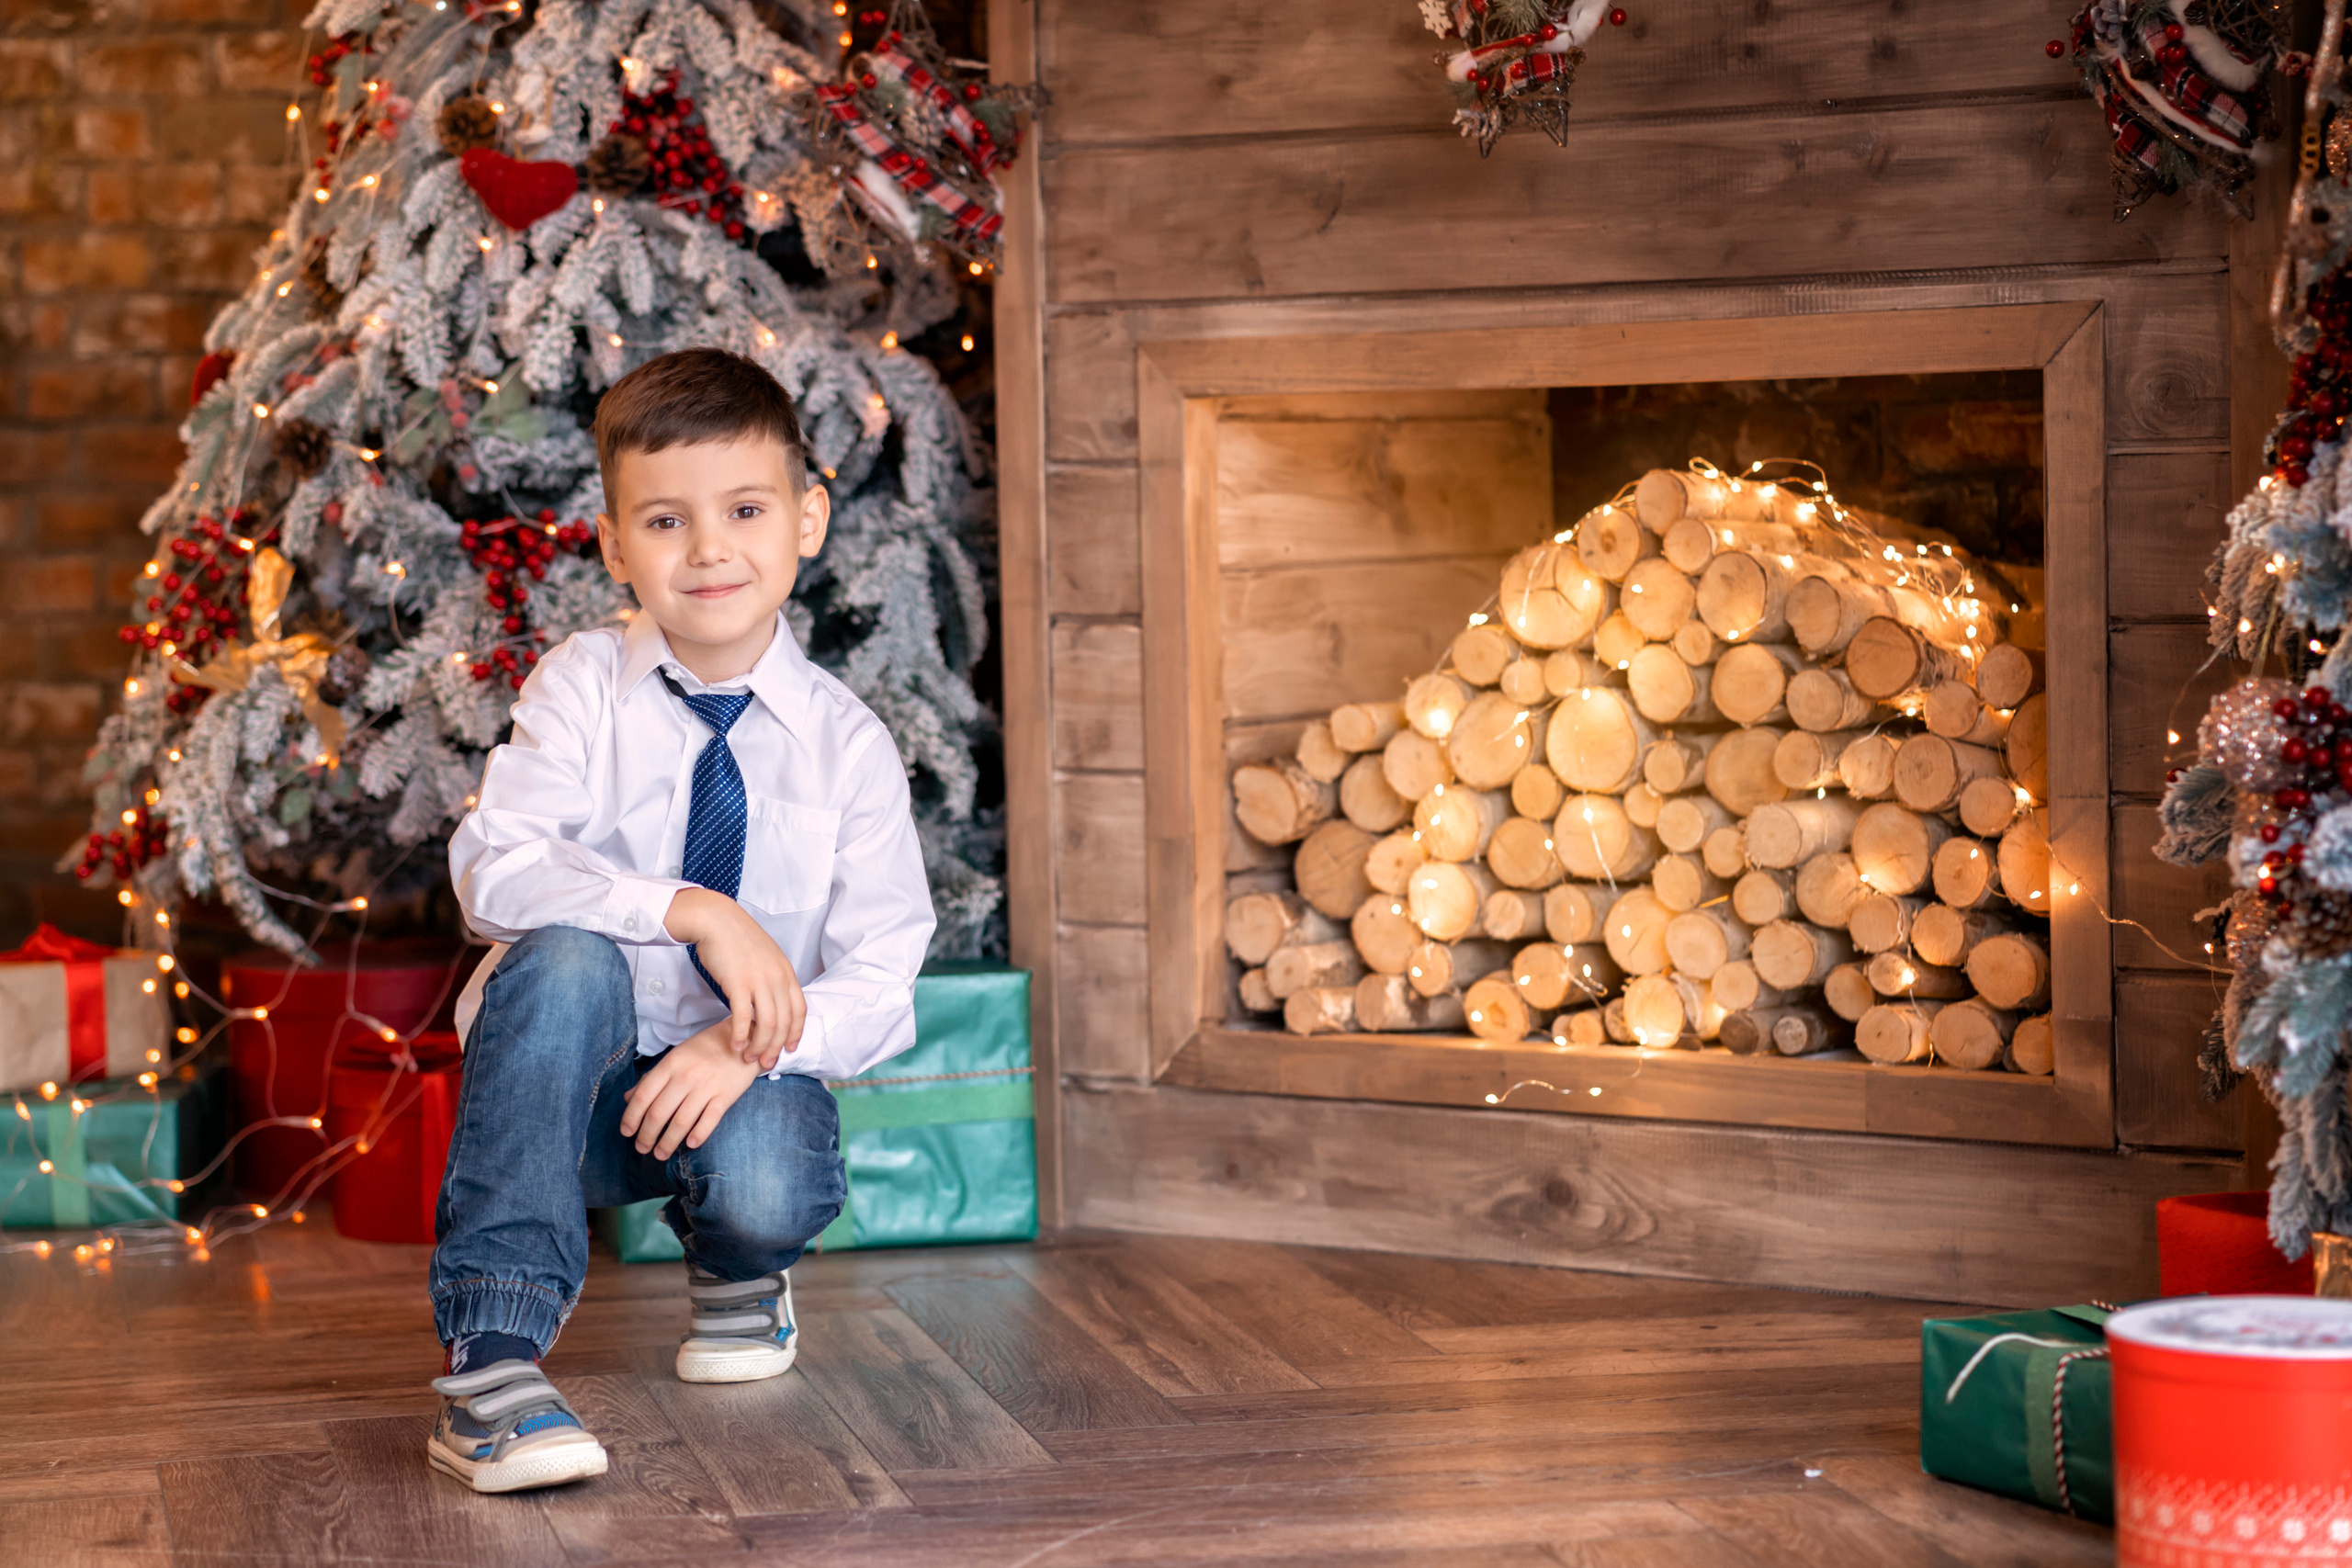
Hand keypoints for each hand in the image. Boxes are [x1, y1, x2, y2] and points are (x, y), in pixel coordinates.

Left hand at [618, 1021, 761, 1158]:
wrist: (743, 1039)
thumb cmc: (706, 1049)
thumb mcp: (675, 1057)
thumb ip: (652, 1077)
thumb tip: (628, 1098)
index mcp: (670, 1064)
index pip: (644, 1095)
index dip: (632, 1117)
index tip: (626, 1132)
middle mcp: (686, 1076)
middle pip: (659, 1112)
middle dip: (647, 1135)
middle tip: (642, 1148)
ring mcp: (707, 1086)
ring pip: (681, 1121)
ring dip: (668, 1142)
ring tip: (660, 1154)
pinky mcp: (726, 1095)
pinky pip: (710, 1119)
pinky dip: (698, 1134)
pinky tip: (690, 1144)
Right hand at [664, 887, 806, 1069]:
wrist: (716, 920)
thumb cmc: (738, 939)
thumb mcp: (766, 957)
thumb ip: (773, 978)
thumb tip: (773, 1001)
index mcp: (786, 972)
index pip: (799, 1011)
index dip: (796, 1033)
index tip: (789, 1049)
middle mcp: (777, 978)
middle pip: (784, 1023)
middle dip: (776, 1047)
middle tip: (766, 1063)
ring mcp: (759, 981)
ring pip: (766, 1024)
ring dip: (758, 1046)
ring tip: (748, 1057)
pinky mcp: (738, 983)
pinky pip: (742, 1018)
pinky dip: (739, 1035)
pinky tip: (735, 1045)